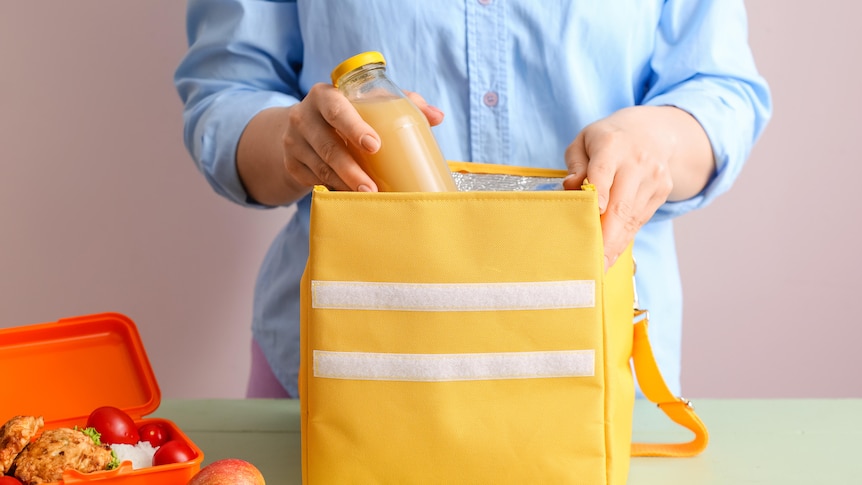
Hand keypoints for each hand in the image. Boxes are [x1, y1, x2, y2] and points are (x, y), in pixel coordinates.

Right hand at [237, 85, 443, 204]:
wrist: (301, 128)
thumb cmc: (347, 112)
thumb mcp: (368, 102)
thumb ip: (403, 103)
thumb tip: (438, 116)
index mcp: (324, 96)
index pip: (336, 109)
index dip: (354, 127)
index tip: (374, 146)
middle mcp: (303, 117)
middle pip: (327, 145)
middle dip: (350, 168)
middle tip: (372, 186)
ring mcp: (294, 143)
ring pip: (320, 167)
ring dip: (345, 184)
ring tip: (367, 195)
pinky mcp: (292, 165)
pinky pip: (314, 181)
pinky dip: (335, 190)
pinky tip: (351, 198)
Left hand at [562, 106, 713, 269]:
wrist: (652, 132)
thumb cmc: (607, 140)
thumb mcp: (584, 141)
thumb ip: (576, 164)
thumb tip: (572, 186)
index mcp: (612, 145)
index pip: (604, 173)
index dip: (599, 196)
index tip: (594, 215)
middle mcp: (637, 162)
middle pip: (621, 204)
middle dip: (606, 237)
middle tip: (592, 264)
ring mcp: (653, 178)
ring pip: (631, 218)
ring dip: (615, 245)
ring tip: (599, 267)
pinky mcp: (661, 192)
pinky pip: (639, 220)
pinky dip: (624, 239)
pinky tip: (611, 255)